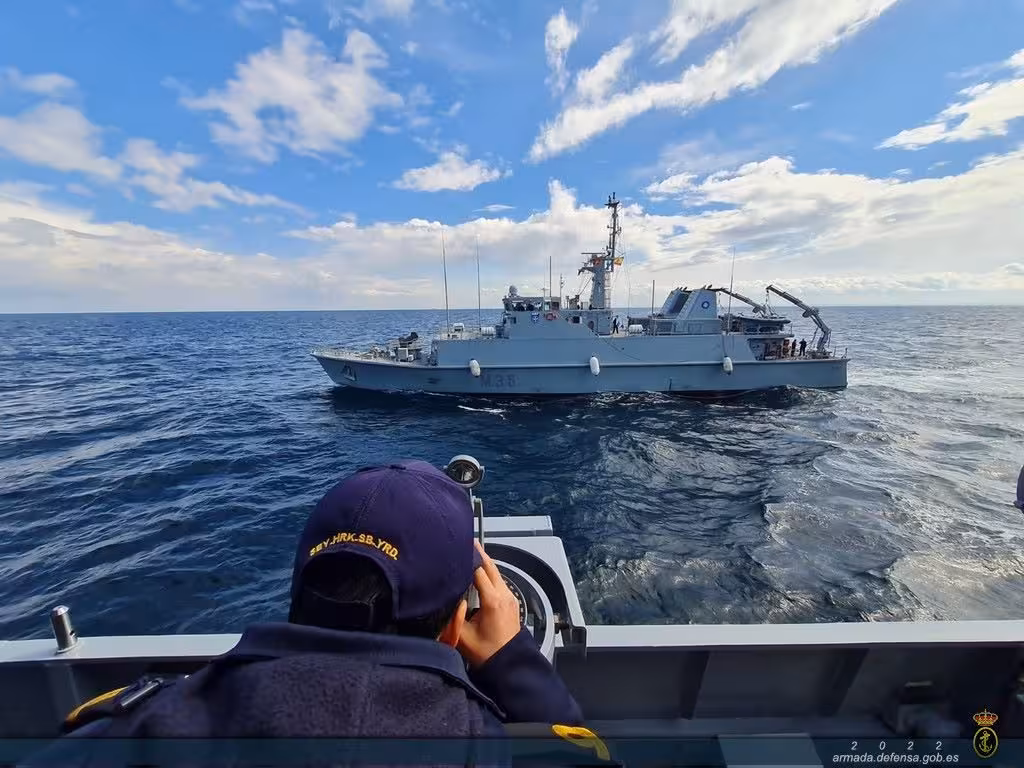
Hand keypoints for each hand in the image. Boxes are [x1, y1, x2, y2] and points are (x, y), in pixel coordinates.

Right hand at [457, 540, 521, 666]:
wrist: (509, 663)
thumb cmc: (487, 652)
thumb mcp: (463, 634)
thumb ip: (454, 615)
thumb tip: (447, 600)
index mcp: (492, 600)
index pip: (479, 571)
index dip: (469, 560)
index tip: (459, 550)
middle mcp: (504, 595)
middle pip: (492, 567)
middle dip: (480, 554)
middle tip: (469, 542)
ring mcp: (510, 598)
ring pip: (497, 574)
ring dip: (486, 564)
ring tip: (472, 556)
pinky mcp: (512, 603)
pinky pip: (500, 582)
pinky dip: (491, 575)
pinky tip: (481, 574)